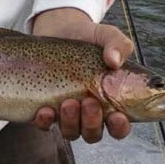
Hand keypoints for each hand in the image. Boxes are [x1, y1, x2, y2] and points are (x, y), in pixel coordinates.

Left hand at [32, 8, 132, 142]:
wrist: (58, 29)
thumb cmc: (88, 37)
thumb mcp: (106, 36)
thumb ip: (118, 45)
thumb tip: (114, 61)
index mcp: (110, 101)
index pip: (119, 126)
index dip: (120, 127)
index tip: (117, 115)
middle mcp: (88, 112)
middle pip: (93, 133)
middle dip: (92, 123)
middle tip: (89, 101)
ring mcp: (66, 113)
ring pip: (71, 133)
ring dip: (70, 122)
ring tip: (68, 102)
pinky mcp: (45, 108)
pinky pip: (45, 125)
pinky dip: (45, 121)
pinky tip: (45, 110)